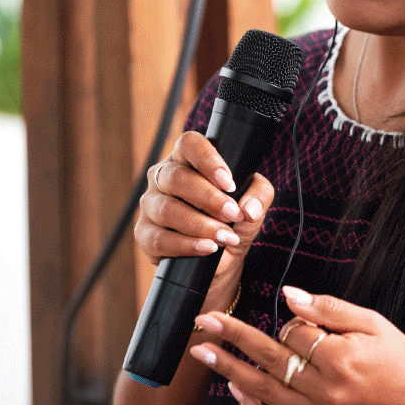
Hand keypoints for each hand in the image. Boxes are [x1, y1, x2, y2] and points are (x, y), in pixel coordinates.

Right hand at [132, 129, 273, 280]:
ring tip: (226, 237)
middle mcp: (162, 177)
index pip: (189, 144)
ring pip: (167, 209)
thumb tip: (248, 207)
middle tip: (233, 215)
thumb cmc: (233, 222)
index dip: (208, 160)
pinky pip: (159, 239)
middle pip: (176, 178)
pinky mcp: (144, 234)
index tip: (229, 183)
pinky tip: (207, 248)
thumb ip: (259, 195)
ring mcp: (150, 205)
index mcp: (186, 160)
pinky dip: (187, 245)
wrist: (221, 260)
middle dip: (209, 199)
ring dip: (201, 225)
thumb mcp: (253, 205)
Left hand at [188, 287, 404, 404]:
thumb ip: (328, 309)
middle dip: (232, 337)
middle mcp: (325, 390)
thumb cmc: (397, 360)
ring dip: (229, 370)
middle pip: (267, 358)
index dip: (291, 323)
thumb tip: (288, 295)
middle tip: (204, 321)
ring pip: (262, 392)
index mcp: (340, 358)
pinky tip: (236, 390)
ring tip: (204, 353)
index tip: (296, 320)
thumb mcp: (372, 323)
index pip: (294, 333)